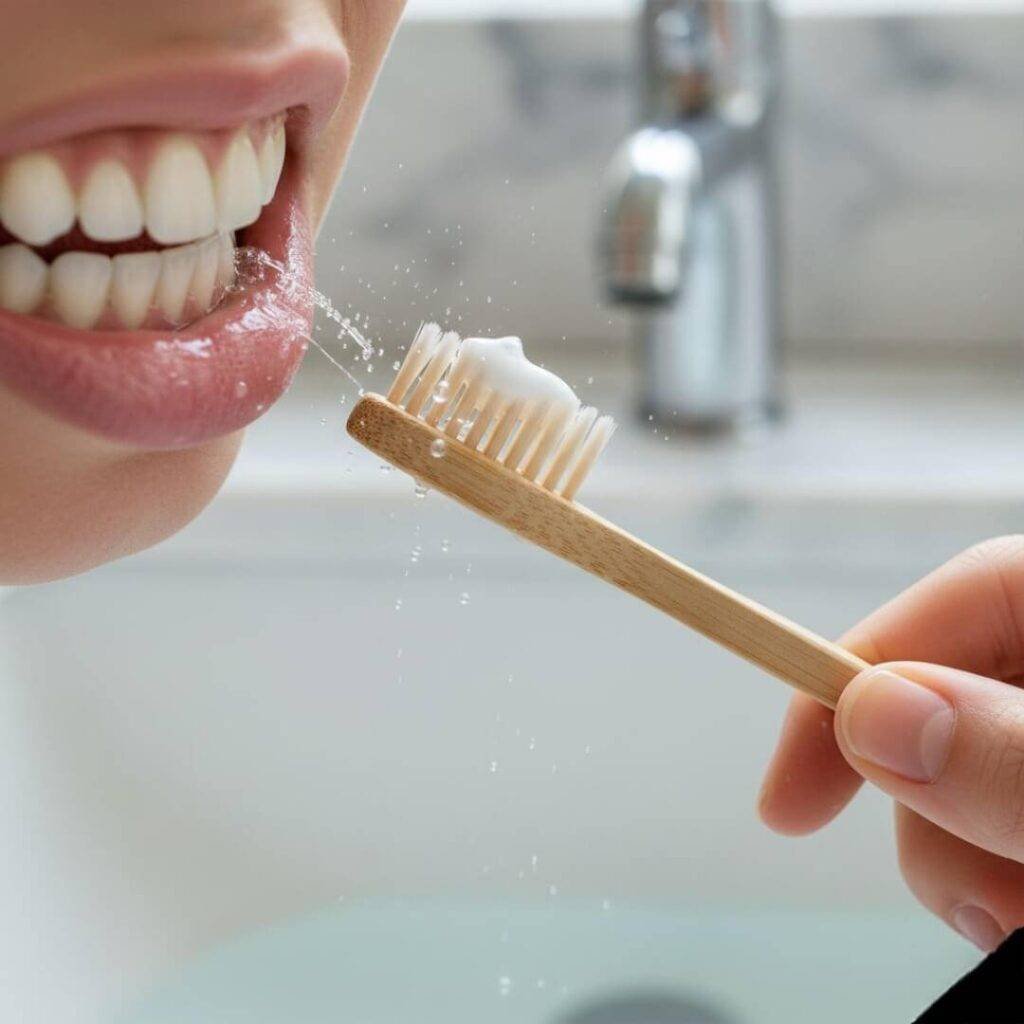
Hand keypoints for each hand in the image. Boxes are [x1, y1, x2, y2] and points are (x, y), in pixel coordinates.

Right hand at [759, 536, 1023, 952]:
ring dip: (965, 863)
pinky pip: (998, 824)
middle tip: (971, 906)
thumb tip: (873, 716)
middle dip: (925, 813)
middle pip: (945, 706)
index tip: (786, 800)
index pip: (944, 607)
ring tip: (1011, 924)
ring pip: (965, 780)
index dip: (843, 686)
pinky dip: (994, 871)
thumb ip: (1011, 754)